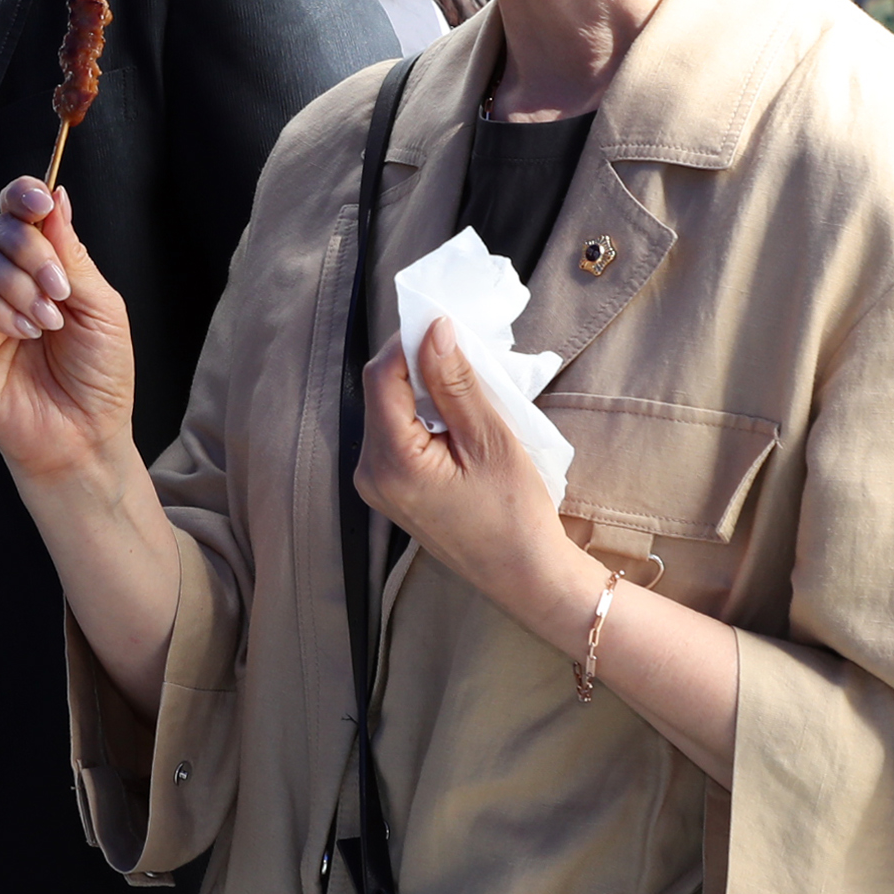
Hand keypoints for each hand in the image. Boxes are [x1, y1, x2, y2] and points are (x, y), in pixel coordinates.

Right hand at [0, 177, 136, 487]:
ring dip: (14, 282)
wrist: (84, 435)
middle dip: (29, 249)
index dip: (23, 195)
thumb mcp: (101, 307)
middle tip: (59, 289)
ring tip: (46, 321)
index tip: (40, 200)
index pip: (19, 213)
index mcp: (41, 266)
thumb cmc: (98, 377)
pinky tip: (23, 331)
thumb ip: (72, 254)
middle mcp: (5, 280)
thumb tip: (54, 195)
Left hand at [353, 319, 578, 626]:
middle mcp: (370, 472)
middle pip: (380, 391)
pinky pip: (395, 432)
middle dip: (415, 360)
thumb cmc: (515, 515)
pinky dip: (420, 410)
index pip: (381, 377)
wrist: (522, 575)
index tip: (443, 319)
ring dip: (420, 384)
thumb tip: (433, 330)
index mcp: (391, 462)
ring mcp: (376, 482)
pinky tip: (453, 405)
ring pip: (387, 409)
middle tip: (459, 341)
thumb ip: (456, 384)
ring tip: (463, 372)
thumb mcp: (490, 441)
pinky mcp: (390, 487)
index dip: (409, 341)